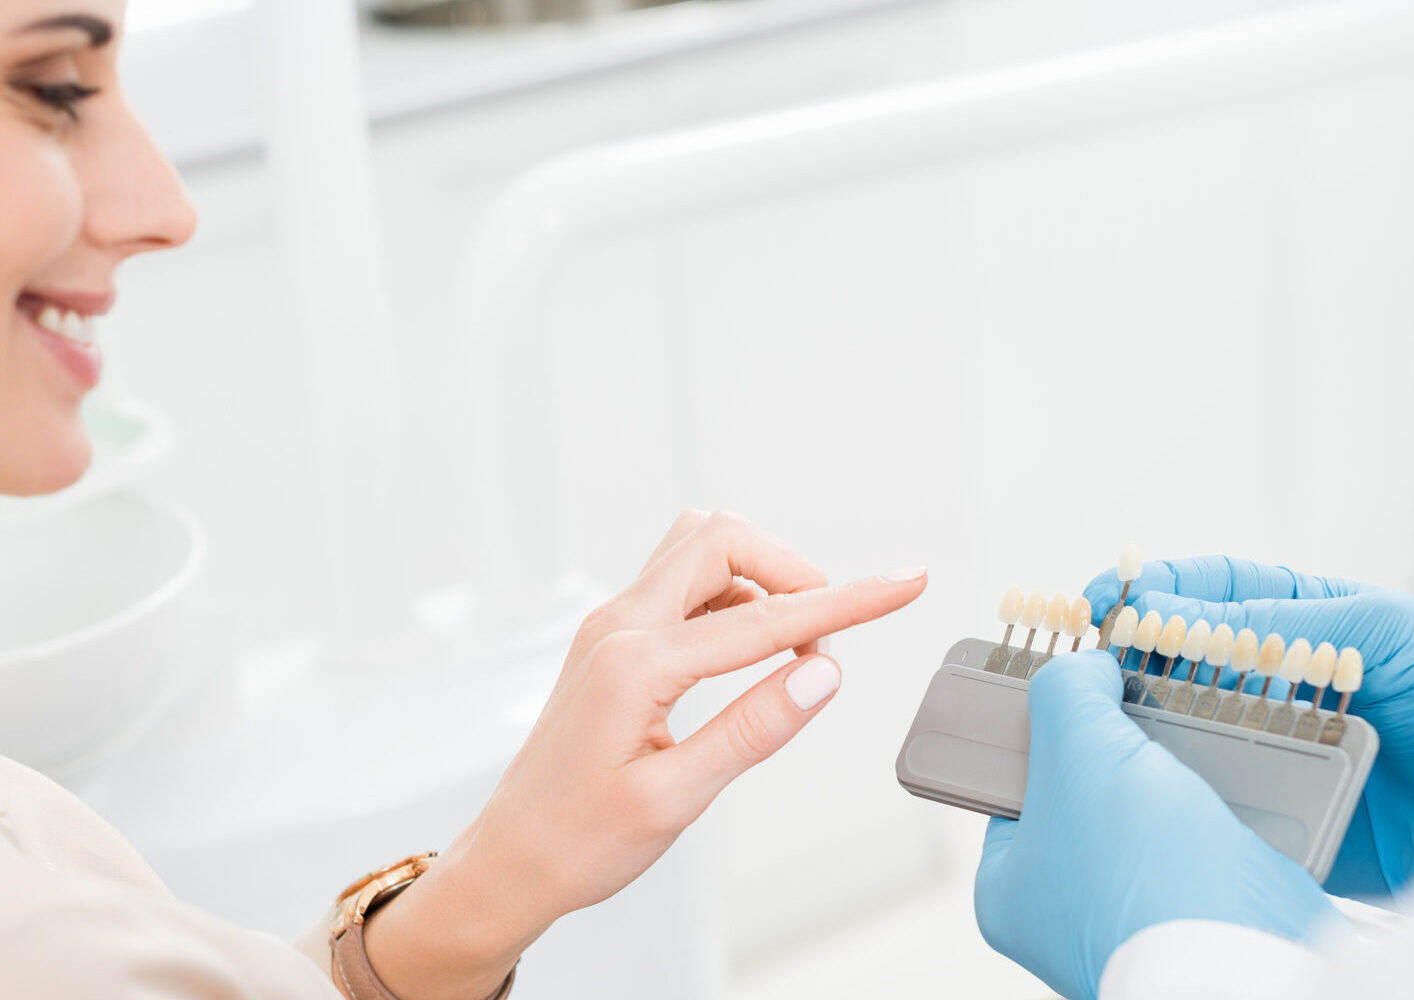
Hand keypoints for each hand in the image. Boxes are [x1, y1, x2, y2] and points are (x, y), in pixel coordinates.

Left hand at [366, 511, 927, 999]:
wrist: (510, 860)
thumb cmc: (578, 842)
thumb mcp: (675, 799)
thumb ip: (752, 729)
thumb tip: (820, 671)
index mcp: (635, 666)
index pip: (764, 620)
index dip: (846, 601)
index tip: (903, 582)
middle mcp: (617, 628)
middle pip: (719, 539)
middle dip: (790, 569)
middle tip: (824, 632)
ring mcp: (610, 627)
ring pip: (697, 551)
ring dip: (757, 578)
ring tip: (788, 647)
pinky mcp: (613, 641)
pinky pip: (680, 585)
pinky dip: (730, 599)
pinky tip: (747, 654)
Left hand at [973, 652, 1338, 999]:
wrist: (1248, 958)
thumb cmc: (1142, 875)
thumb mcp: (1079, 751)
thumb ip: (1068, 693)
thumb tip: (1086, 668)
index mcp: (1011, 889)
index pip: (1012, 789)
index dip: (1044, 733)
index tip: (1077, 692)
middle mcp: (1069, 909)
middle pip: (1090, 793)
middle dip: (1124, 746)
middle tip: (1142, 700)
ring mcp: (1142, 912)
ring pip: (1158, 812)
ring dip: (1183, 768)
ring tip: (1197, 721)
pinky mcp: (1209, 910)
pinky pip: (1213, 837)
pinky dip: (1230, 801)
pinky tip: (1239, 763)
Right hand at [1084, 555, 1413, 897]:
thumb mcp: (1395, 632)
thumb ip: (1295, 620)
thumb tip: (1195, 618)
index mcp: (1305, 622)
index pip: (1207, 592)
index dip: (1150, 591)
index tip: (1105, 600)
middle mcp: (1280, 683)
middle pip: (1180, 662)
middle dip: (1126, 657)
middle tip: (1084, 662)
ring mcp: (1278, 748)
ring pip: (1187, 733)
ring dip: (1143, 726)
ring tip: (1106, 722)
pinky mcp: (1285, 813)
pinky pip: (1220, 802)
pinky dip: (1184, 795)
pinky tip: (1157, 786)